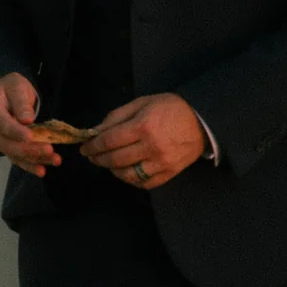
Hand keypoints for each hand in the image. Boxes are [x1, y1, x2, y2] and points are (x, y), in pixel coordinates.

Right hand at [0, 73, 59, 176]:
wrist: (5, 95)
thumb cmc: (11, 88)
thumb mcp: (16, 87)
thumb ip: (20, 101)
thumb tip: (26, 119)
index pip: (2, 124)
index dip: (15, 131)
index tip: (30, 136)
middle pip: (9, 144)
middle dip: (30, 149)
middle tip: (50, 149)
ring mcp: (0, 143)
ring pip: (16, 155)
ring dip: (36, 160)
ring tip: (55, 160)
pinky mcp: (9, 149)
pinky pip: (19, 160)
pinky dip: (31, 166)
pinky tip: (43, 171)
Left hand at [80, 93, 206, 189]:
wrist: (202, 121)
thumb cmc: (170, 108)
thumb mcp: (142, 103)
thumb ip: (116, 117)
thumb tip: (94, 131)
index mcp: (143, 126)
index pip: (109, 141)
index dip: (92, 146)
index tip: (84, 147)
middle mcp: (152, 146)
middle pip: (115, 159)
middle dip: (98, 159)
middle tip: (92, 156)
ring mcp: (161, 163)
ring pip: (127, 174)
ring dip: (112, 170)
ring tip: (108, 163)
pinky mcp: (169, 173)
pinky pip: (143, 183)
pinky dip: (130, 179)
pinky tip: (125, 171)